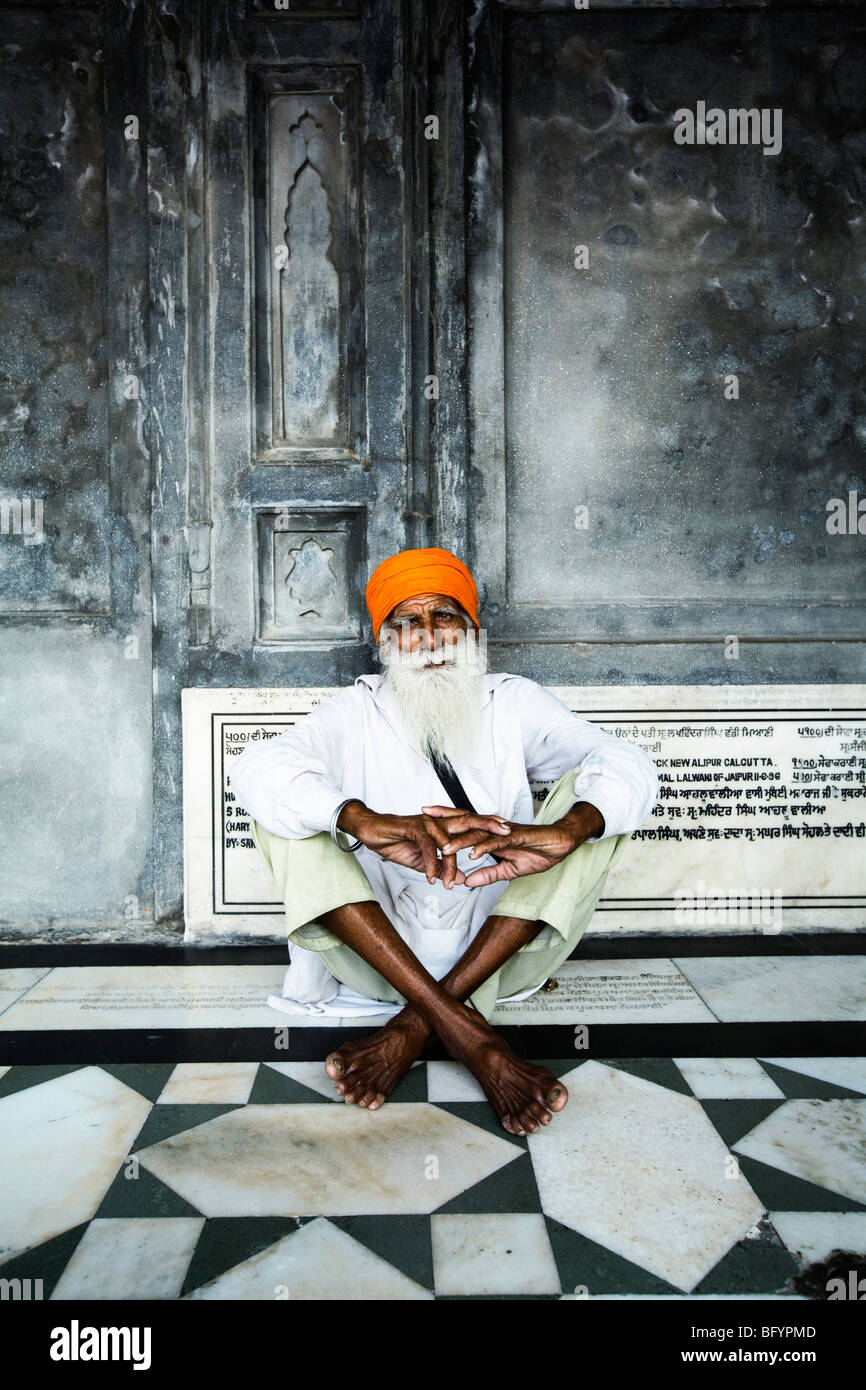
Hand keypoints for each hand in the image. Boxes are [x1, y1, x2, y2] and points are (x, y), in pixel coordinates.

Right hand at [347, 805, 511, 887]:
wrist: (373, 831)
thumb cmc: (398, 842)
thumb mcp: (423, 860)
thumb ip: (442, 867)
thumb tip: (459, 878)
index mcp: (443, 826)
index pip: (472, 824)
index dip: (490, 826)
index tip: (509, 831)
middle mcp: (438, 821)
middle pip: (468, 821)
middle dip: (488, 827)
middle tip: (506, 832)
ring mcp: (425, 823)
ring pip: (446, 841)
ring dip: (452, 862)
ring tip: (457, 880)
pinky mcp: (412, 828)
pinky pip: (426, 847)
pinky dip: (429, 864)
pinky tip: (431, 877)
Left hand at [430, 810, 580, 886]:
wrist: (559, 845)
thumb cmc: (536, 852)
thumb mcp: (507, 869)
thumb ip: (487, 874)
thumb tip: (468, 882)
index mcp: (490, 834)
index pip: (463, 826)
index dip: (445, 822)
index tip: (425, 822)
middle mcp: (494, 829)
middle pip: (465, 822)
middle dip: (443, 819)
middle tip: (422, 816)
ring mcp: (504, 833)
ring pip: (478, 834)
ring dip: (460, 841)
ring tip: (442, 847)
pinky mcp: (516, 838)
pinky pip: (497, 843)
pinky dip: (484, 848)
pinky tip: (473, 854)